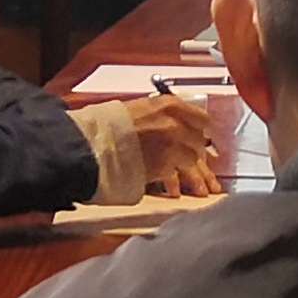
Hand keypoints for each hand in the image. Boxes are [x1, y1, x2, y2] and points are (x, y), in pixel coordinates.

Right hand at [79, 93, 225, 200]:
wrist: (94, 142)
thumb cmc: (110, 124)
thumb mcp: (140, 107)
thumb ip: (162, 114)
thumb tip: (175, 122)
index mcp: (170, 105)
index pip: (201, 117)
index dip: (201, 128)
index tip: (201, 135)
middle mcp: (176, 124)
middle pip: (199, 140)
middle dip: (197, 151)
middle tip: (198, 159)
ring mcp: (172, 146)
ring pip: (194, 161)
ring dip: (197, 174)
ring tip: (203, 188)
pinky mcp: (164, 167)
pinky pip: (178, 177)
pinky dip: (178, 185)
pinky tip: (178, 192)